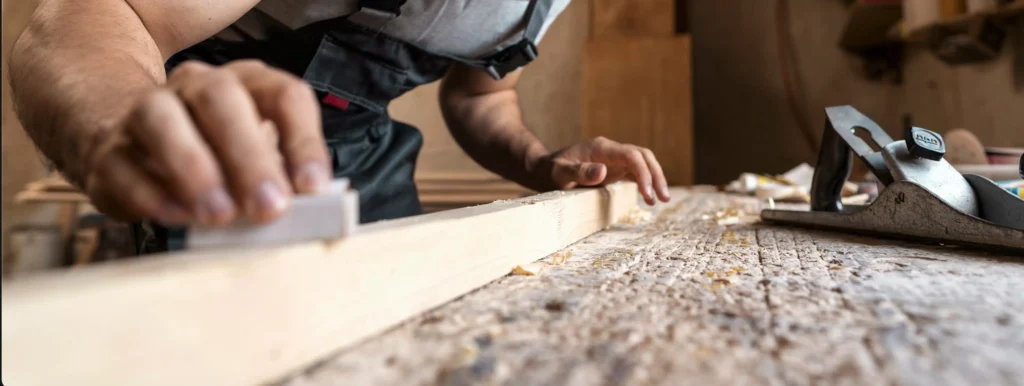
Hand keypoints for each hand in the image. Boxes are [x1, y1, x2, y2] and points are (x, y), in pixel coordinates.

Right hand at [83, 60, 329, 225]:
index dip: (303, 140)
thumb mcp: (256, 163)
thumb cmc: (213, 156)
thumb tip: (304, 209)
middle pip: (221, 99)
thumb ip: (279, 178)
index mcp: (246, 85)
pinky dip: (150, 193)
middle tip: (269, 207)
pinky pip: (122, 163)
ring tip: (219, 214)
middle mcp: (196, 86)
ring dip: (193, 168)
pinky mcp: (109, 149)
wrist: (133, 144)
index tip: (313, 188)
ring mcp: (146, 110)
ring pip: (160, 117)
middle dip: (249, 156)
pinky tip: (177, 216)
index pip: (283, 95)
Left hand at [537, 136, 670, 204]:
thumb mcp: (559, 173)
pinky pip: (636, 172)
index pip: (631, 155)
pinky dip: (645, 182)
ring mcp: (614, 158)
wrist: (544, 168)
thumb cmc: (550, 171)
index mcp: (601, 148)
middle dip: (656, 175)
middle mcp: (611, 150)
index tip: (647, 194)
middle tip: (663, 198)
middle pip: (643, 156)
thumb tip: (603, 172)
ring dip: (655, 178)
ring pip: (643, 163)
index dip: (643, 173)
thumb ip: (579, 172)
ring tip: (662, 200)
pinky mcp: (614, 168)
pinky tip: (650, 197)